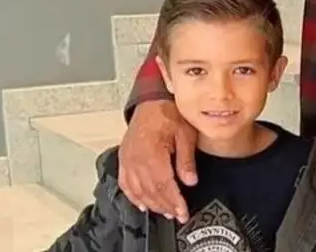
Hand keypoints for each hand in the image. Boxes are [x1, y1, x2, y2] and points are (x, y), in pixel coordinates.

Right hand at [117, 100, 196, 222]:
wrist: (151, 99)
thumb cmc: (168, 112)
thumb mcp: (184, 132)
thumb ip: (186, 158)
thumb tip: (190, 180)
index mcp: (151, 152)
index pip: (163, 184)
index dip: (173, 201)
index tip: (182, 211)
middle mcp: (136, 159)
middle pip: (150, 190)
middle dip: (165, 206)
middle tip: (177, 215)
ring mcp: (127, 160)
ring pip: (138, 190)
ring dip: (152, 204)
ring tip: (165, 212)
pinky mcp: (124, 159)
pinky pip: (126, 183)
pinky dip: (134, 196)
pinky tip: (142, 203)